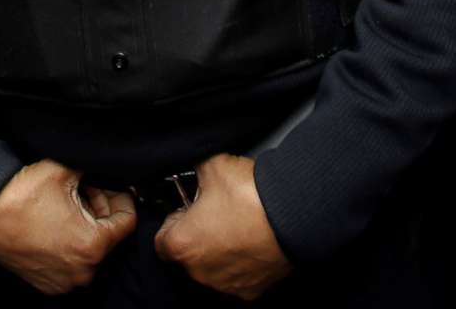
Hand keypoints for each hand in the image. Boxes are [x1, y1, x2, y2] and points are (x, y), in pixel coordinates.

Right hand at [0, 159, 135, 295]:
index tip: (111, 187)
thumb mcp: (63, 170)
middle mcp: (83, 270)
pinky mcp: (49, 285)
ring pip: (90, 250)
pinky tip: (57, 224)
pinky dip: (70, 245)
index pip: (127, 222)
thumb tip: (104, 163)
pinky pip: (72, 263)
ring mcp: (65, 281)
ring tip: (68, 205)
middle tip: (85, 190)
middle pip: (109, 236)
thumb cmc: (21, 197)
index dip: (121, 198)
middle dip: (101, 210)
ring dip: (86, 227)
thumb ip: (92, 166)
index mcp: (93, 245)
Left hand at [156, 154, 290, 299]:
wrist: (293, 214)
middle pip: (188, 255)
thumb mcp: (212, 165)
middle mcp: (199, 272)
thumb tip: (193, 165)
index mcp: (182, 244)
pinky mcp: (250, 291)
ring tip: (237, 226)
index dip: (174, 221)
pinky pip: (237, 277)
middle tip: (215, 214)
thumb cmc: (251, 195)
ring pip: (212, 268)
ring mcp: (225, 284)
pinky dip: (241, 263)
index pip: (162, 239)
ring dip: (219, 251)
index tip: (188, 210)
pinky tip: (252, 242)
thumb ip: (194, 169)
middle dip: (198, 235)